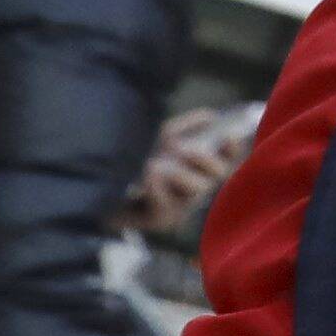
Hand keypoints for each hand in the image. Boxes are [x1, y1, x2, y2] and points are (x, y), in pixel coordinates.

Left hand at [122, 101, 255, 239]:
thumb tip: (211, 115)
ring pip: (196, 189)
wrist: (103, 188)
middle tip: (187, 150)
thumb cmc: (137, 161)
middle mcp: (196, 187)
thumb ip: (186, 126)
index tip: (230, 136)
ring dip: (180, 173)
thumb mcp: (161, 138)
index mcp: (200, 168)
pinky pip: (166, 205)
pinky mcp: (162, 220)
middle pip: (218, 175)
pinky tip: (147, 177)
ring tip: (155, 165)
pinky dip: (156, 188)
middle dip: (206, 161)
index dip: (233, 149)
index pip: (228, 158)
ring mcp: (182, 206)